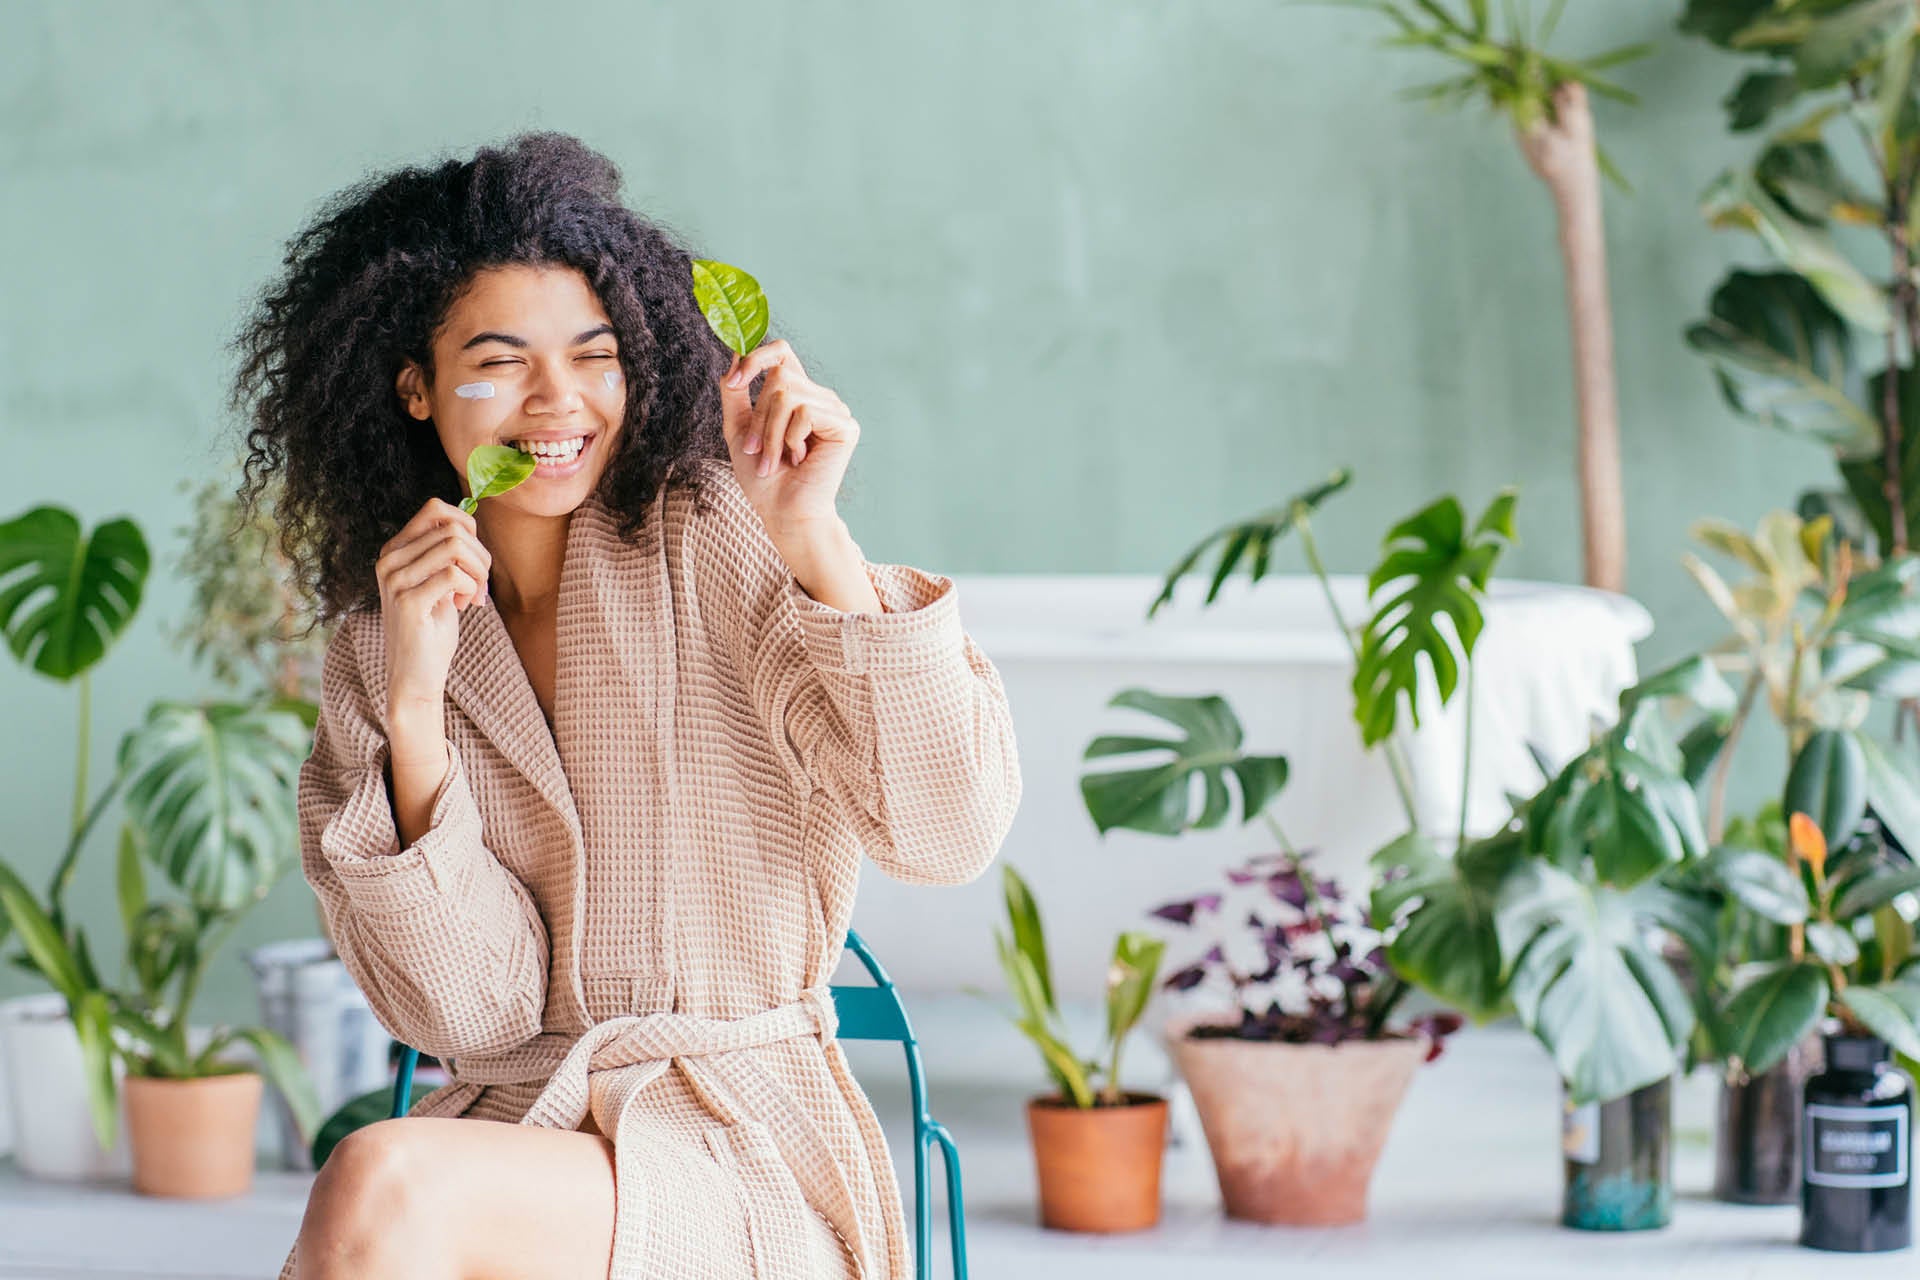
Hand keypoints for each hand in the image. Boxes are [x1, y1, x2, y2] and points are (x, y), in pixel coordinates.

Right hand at [375, 497, 492, 716]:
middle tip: (480, 585)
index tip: (475, 558)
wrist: (416, 675)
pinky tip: (464, 605)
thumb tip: (468, 519)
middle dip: (480, 556)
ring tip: (473, 595)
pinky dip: (470, 588)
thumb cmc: (432, 628)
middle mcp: (389, 560)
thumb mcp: (439, 582)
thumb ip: (447, 552)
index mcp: (395, 550)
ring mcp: (394, 580)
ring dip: (478, 572)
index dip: (468, 527)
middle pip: (452, 529)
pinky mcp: (407, 601)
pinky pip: (453, 575)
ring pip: (455, 547)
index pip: (435, 509)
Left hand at [719, 339, 859, 535]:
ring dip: (771, 434)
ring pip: (787, 395)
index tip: (735, 382)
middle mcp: (819, 397)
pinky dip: (791, 439)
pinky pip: (805, 412)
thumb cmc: (763, 478)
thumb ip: (735, 393)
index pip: (782, 353)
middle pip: (779, 377)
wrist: (781, 512)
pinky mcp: (845, 427)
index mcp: (798, 395)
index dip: (757, 358)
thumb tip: (735, 353)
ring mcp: (835, 411)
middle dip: (759, 417)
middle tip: (757, 450)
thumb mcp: (739, 429)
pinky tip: (800, 459)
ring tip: (776, 460)